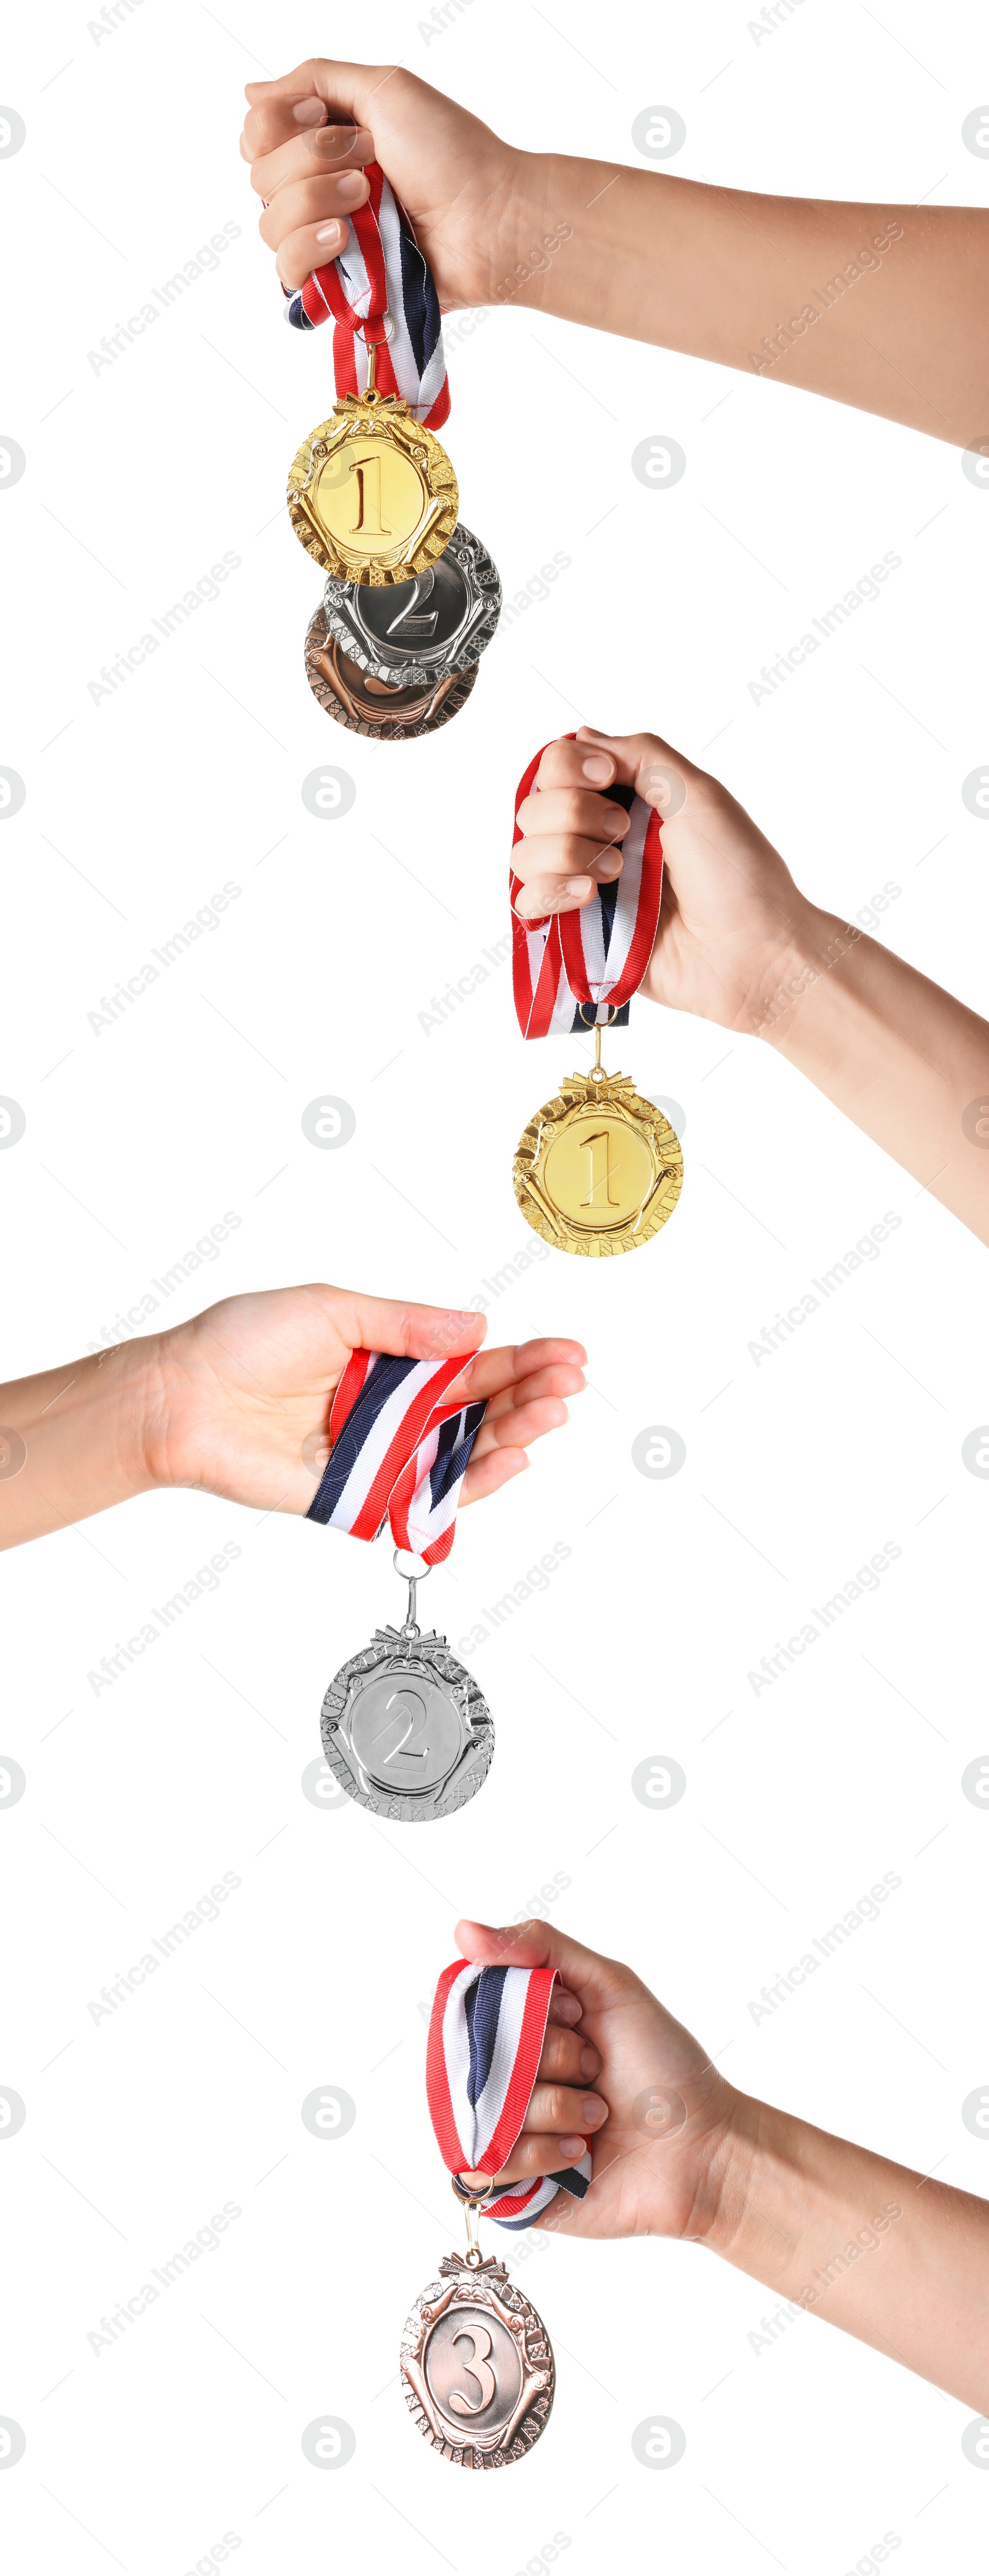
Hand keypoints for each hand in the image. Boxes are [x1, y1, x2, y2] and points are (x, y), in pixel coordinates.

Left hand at [145, 1286, 584, 1516]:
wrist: (182, 1398)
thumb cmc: (241, 1343)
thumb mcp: (332, 1309)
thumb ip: (406, 1326)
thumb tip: (477, 1328)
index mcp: (389, 1360)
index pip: (472, 1362)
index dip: (523, 1359)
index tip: (570, 1353)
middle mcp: (393, 1410)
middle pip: (480, 1407)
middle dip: (531, 1395)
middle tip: (570, 1383)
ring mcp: (381, 1454)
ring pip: (465, 1452)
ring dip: (514, 1435)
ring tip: (551, 1414)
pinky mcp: (361, 1496)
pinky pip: (427, 1497)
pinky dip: (472, 1484)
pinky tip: (511, 1459)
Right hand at [240, 59, 528, 307]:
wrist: (488, 218)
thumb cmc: (451, 152)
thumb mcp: (383, 88)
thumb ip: (315, 79)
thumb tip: (251, 93)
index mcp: (324, 143)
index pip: (256, 135)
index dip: (279, 125)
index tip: (325, 118)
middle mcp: (318, 190)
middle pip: (260, 177)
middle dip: (311, 160)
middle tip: (369, 161)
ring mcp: (326, 240)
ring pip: (270, 223)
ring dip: (317, 201)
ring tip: (368, 200)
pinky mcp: (337, 285)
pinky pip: (286, 273)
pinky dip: (311, 249)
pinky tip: (345, 239)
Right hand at [455, 1916, 736, 2240]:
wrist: (704, 2151)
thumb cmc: (665, 2066)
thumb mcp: (611, 1985)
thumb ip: (539, 1946)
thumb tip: (462, 1930)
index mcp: (526, 2030)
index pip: (476, 2007)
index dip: (526, 2012)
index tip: (578, 2016)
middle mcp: (510, 2079)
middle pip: (479, 2059)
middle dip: (550, 2059)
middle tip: (595, 2068)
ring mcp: (509, 2134)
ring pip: (483, 2113)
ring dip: (553, 2111)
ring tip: (596, 2118)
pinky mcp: (513, 2187)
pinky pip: (486, 2168)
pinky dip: (540, 2156)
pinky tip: (580, 2154)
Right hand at [513, 727, 815, 1035]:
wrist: (751, 952)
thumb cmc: (738, 874)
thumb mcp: (697, 792)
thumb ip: (640, 754)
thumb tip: (582, 736)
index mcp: (628, 800)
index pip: (558, 766)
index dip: (568, 767)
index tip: (604, 778)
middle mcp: (600, 839)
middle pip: (535, 807)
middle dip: (572, 814)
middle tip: (623, 832)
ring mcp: (587, 886)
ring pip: (525, 854)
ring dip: (565, 854)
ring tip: (617, 875)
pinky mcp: (580, 933)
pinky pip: (528, 903)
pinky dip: (550, 893)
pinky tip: (589, 897)